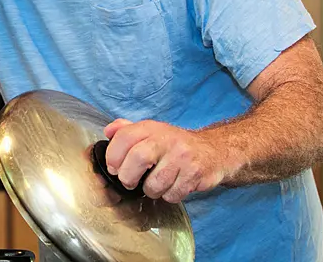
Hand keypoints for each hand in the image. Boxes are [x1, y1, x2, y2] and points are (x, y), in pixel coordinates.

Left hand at [102, 119, 227, 202]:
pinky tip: (173, 186)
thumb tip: (108, 131)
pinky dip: (168, 195)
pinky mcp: (195, 173)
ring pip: (155, 183)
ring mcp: (182, 156)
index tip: (113, 167)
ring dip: (151, 190)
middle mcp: (167, 139)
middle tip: (129, 182)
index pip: (124, 137)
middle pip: (138, 158)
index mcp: (151, 128)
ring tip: (155, 184)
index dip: (113, 155)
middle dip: (128, 176)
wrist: (213, 151)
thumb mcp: (151, 132)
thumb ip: (127, 130)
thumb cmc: (175, 145)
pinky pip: (173, 194)